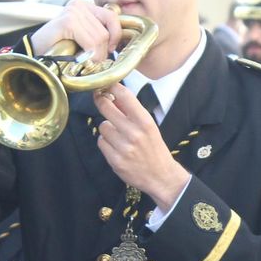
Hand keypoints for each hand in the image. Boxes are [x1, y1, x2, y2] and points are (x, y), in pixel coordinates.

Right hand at [29, 0, 119, 63]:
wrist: (35, 56)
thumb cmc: (61, 51)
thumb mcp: (85, 40)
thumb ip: (100, 35)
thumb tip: (121, 43)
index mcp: (85, 7)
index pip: (112, 17)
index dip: (116, 36)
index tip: (110, 50)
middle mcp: (79, 5)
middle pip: (107, 30)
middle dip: (103, 51)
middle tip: (92, 61)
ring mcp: (73, 11)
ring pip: (100, 38)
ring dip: (95, 56)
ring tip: (83, 60)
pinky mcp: (67, 21)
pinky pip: (90, 42)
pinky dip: (89, 55)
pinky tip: (79, 59)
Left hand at [95, 83, 189, 208]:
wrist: (161, 176)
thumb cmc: (154, 149)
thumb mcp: (149, 127)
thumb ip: (132, 112)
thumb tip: (114, 95)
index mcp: (145, 122)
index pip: (124, 96)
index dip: (112, 86)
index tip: (106, 84)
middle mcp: (134, 133)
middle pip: (106, 107)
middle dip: (101, 101)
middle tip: (100, 99)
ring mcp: (123, 147)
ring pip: (102, 126)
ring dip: (107, 128)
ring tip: (117, 135)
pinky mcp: (115, 160)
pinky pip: (101, 142)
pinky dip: (106, 143)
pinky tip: (116, 147)